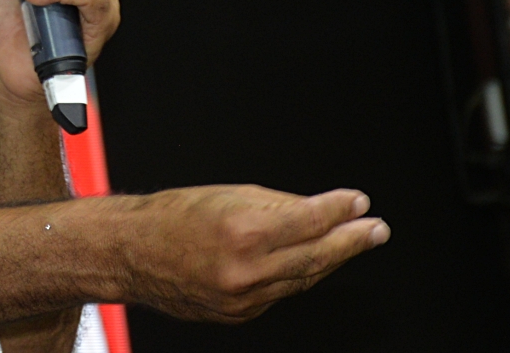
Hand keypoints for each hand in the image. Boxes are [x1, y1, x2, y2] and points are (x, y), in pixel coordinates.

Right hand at [122, 186, 389, 321]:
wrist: (133, 253)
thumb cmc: (171, 218)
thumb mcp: (228, 194)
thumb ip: (277, 204)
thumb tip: (315, 210)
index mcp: (243, 232)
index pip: (309, 220)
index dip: (340, 210)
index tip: (359, 202)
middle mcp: (246, 270)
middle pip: (316, 256)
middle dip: (351, 242)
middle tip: (375, 230)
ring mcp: (244, 298)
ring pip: (303, 279)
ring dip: (333, 260)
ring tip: (355, 243)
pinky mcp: (240, 314)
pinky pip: (281, 293)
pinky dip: (300, 275)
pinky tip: (314, 262)